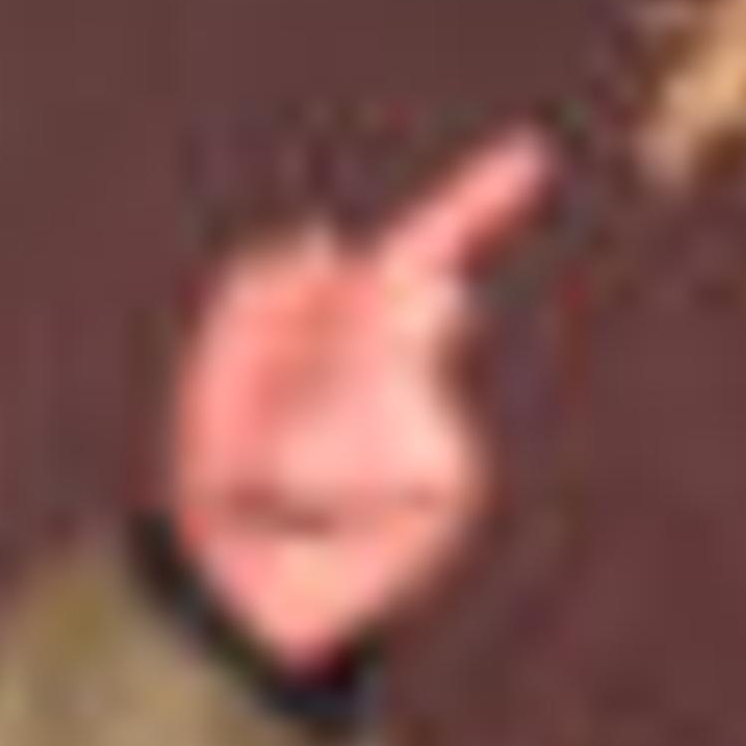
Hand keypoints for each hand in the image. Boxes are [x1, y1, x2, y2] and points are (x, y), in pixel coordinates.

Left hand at [162, 126, 553, 670]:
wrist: (236, 587)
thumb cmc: (223, 477)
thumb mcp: (216, 368)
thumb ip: (257, 289)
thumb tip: (326, 239)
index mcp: (357, 337)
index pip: (420, 252)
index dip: (474, 201)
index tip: (529, 157)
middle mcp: (409, 372)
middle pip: (394, 301)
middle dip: (328, 343)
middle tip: (276, 428)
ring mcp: (440, 424)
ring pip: (390, 376)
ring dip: (314, 422)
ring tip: (283, 479)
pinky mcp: (454, 476)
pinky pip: (401, 441)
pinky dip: (340, 469)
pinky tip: (319, 505)